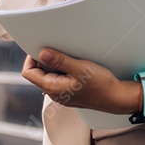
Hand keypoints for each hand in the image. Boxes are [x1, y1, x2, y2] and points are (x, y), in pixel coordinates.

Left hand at [21, 49, 140, 114]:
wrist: (116, 97)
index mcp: (52, 88)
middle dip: (43, 60)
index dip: (31, 58)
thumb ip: (60, 60)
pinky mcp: (70, 93)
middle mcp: (54, 93)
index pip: (29, 73)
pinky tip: (74, 65)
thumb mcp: (80, 68)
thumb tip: (43, 53)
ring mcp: (62, 94)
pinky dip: (62, 70)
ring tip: (68, 56)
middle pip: (38, 74)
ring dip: (54, 65)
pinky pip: (59, 79)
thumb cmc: (101, 85)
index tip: (40, 47)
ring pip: (49, 76)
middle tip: (56, 48)